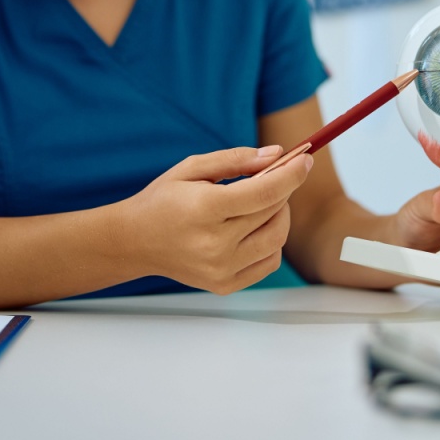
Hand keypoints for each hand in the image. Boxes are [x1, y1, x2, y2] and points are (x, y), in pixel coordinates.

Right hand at [125, 145, 312, 294]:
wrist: (134, 242)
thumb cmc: (163, 200)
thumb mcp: (192, 167)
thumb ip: (236, 159)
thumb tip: (277, 154)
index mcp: (204, 209)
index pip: (265, 192)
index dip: (291, 174)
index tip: (305, 158)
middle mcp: (214, 243)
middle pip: (274, 212)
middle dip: (284, 189)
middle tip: (277, 176)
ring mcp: (220, 268)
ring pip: (277, 239)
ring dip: (280, 215)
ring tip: (263, 202)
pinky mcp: (225, 284)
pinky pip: (268, 262)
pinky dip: (272, 241)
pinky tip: (255, 227)